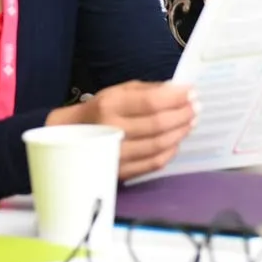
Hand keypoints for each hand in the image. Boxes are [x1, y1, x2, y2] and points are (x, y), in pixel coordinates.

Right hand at [48, 81, 197, 180]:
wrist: (65, 138)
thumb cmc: (97, 111)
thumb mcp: (117, 91)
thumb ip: (148, 90)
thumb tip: (179, 90)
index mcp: (110, 105)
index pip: (152, 102)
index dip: (177, 98)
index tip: (192, 93)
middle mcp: (112, 130)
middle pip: (159, 124)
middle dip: (183, 115)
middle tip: (196, 108)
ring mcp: (115, 153)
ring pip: (159, 145)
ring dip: (180, 133)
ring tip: (190, 122)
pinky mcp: (119, 171)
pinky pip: (153, 164)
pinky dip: (170, 152)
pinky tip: (176, 142)